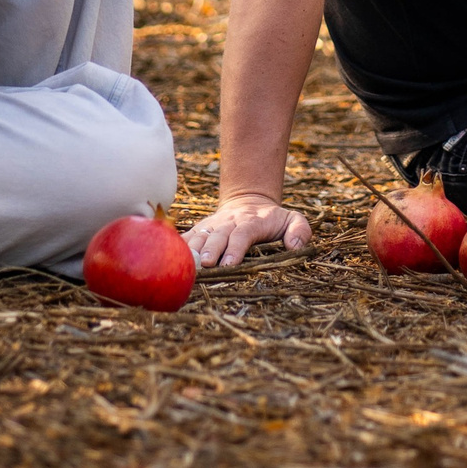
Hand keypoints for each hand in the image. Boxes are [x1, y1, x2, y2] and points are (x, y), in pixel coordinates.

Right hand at [184, 192, 310, 267]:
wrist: (249, 202)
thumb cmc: (273, 220)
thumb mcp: (293, 219)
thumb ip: (300, 230)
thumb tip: (294, 245)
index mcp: (252, 222)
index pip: (243, 234)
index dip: (236, 248)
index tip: (230, 263)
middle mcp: (229, 222)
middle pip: (218, 235)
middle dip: (211, 250)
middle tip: (205, 265)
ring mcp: (213, 225)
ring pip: (200, 236)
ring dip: (191, 250)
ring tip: (184, 265)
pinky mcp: (201, 229)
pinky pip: (187, 236)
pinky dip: (177, 246)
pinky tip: (167, 257)